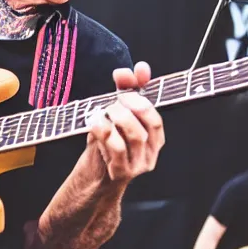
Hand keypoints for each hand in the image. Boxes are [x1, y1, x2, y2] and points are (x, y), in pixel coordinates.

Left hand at [85, 62, 164, 183]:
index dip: (141, 96)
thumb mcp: (115, 115)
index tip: (125, 82)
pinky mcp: (122, 172)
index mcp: (154, 139)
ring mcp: (138, 165)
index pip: (155, 116)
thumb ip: (125, 90)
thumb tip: (132, 70)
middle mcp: (150, 153)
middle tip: (111, 102)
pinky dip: (106, 132)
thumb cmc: (106, 145)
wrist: (93, 178)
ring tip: (101, 113)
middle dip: (128, 106)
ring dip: (116, 118)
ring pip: (135, 135)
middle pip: (147, 123)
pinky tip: (95, 124)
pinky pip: (118, 149)